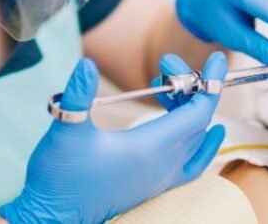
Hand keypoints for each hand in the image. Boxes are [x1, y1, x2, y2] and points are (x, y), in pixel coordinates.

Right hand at [0, 52, 227, 223]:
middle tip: (167, 64)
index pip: (197, 113)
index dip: (208, 83)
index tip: (215, 59)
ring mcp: (160, 179)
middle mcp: (162, 166)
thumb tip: (86, 64)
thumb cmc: (59, 178)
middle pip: (198, 122)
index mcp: (149, 150)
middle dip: (190, 88)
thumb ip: (77, 95)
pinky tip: (206, 136)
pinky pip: (193, 165)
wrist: (52, 218)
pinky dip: (203, 145)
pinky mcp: (152, 187)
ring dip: (191, 111)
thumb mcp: (65, 131)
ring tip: (171, 88)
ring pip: (196, 141)